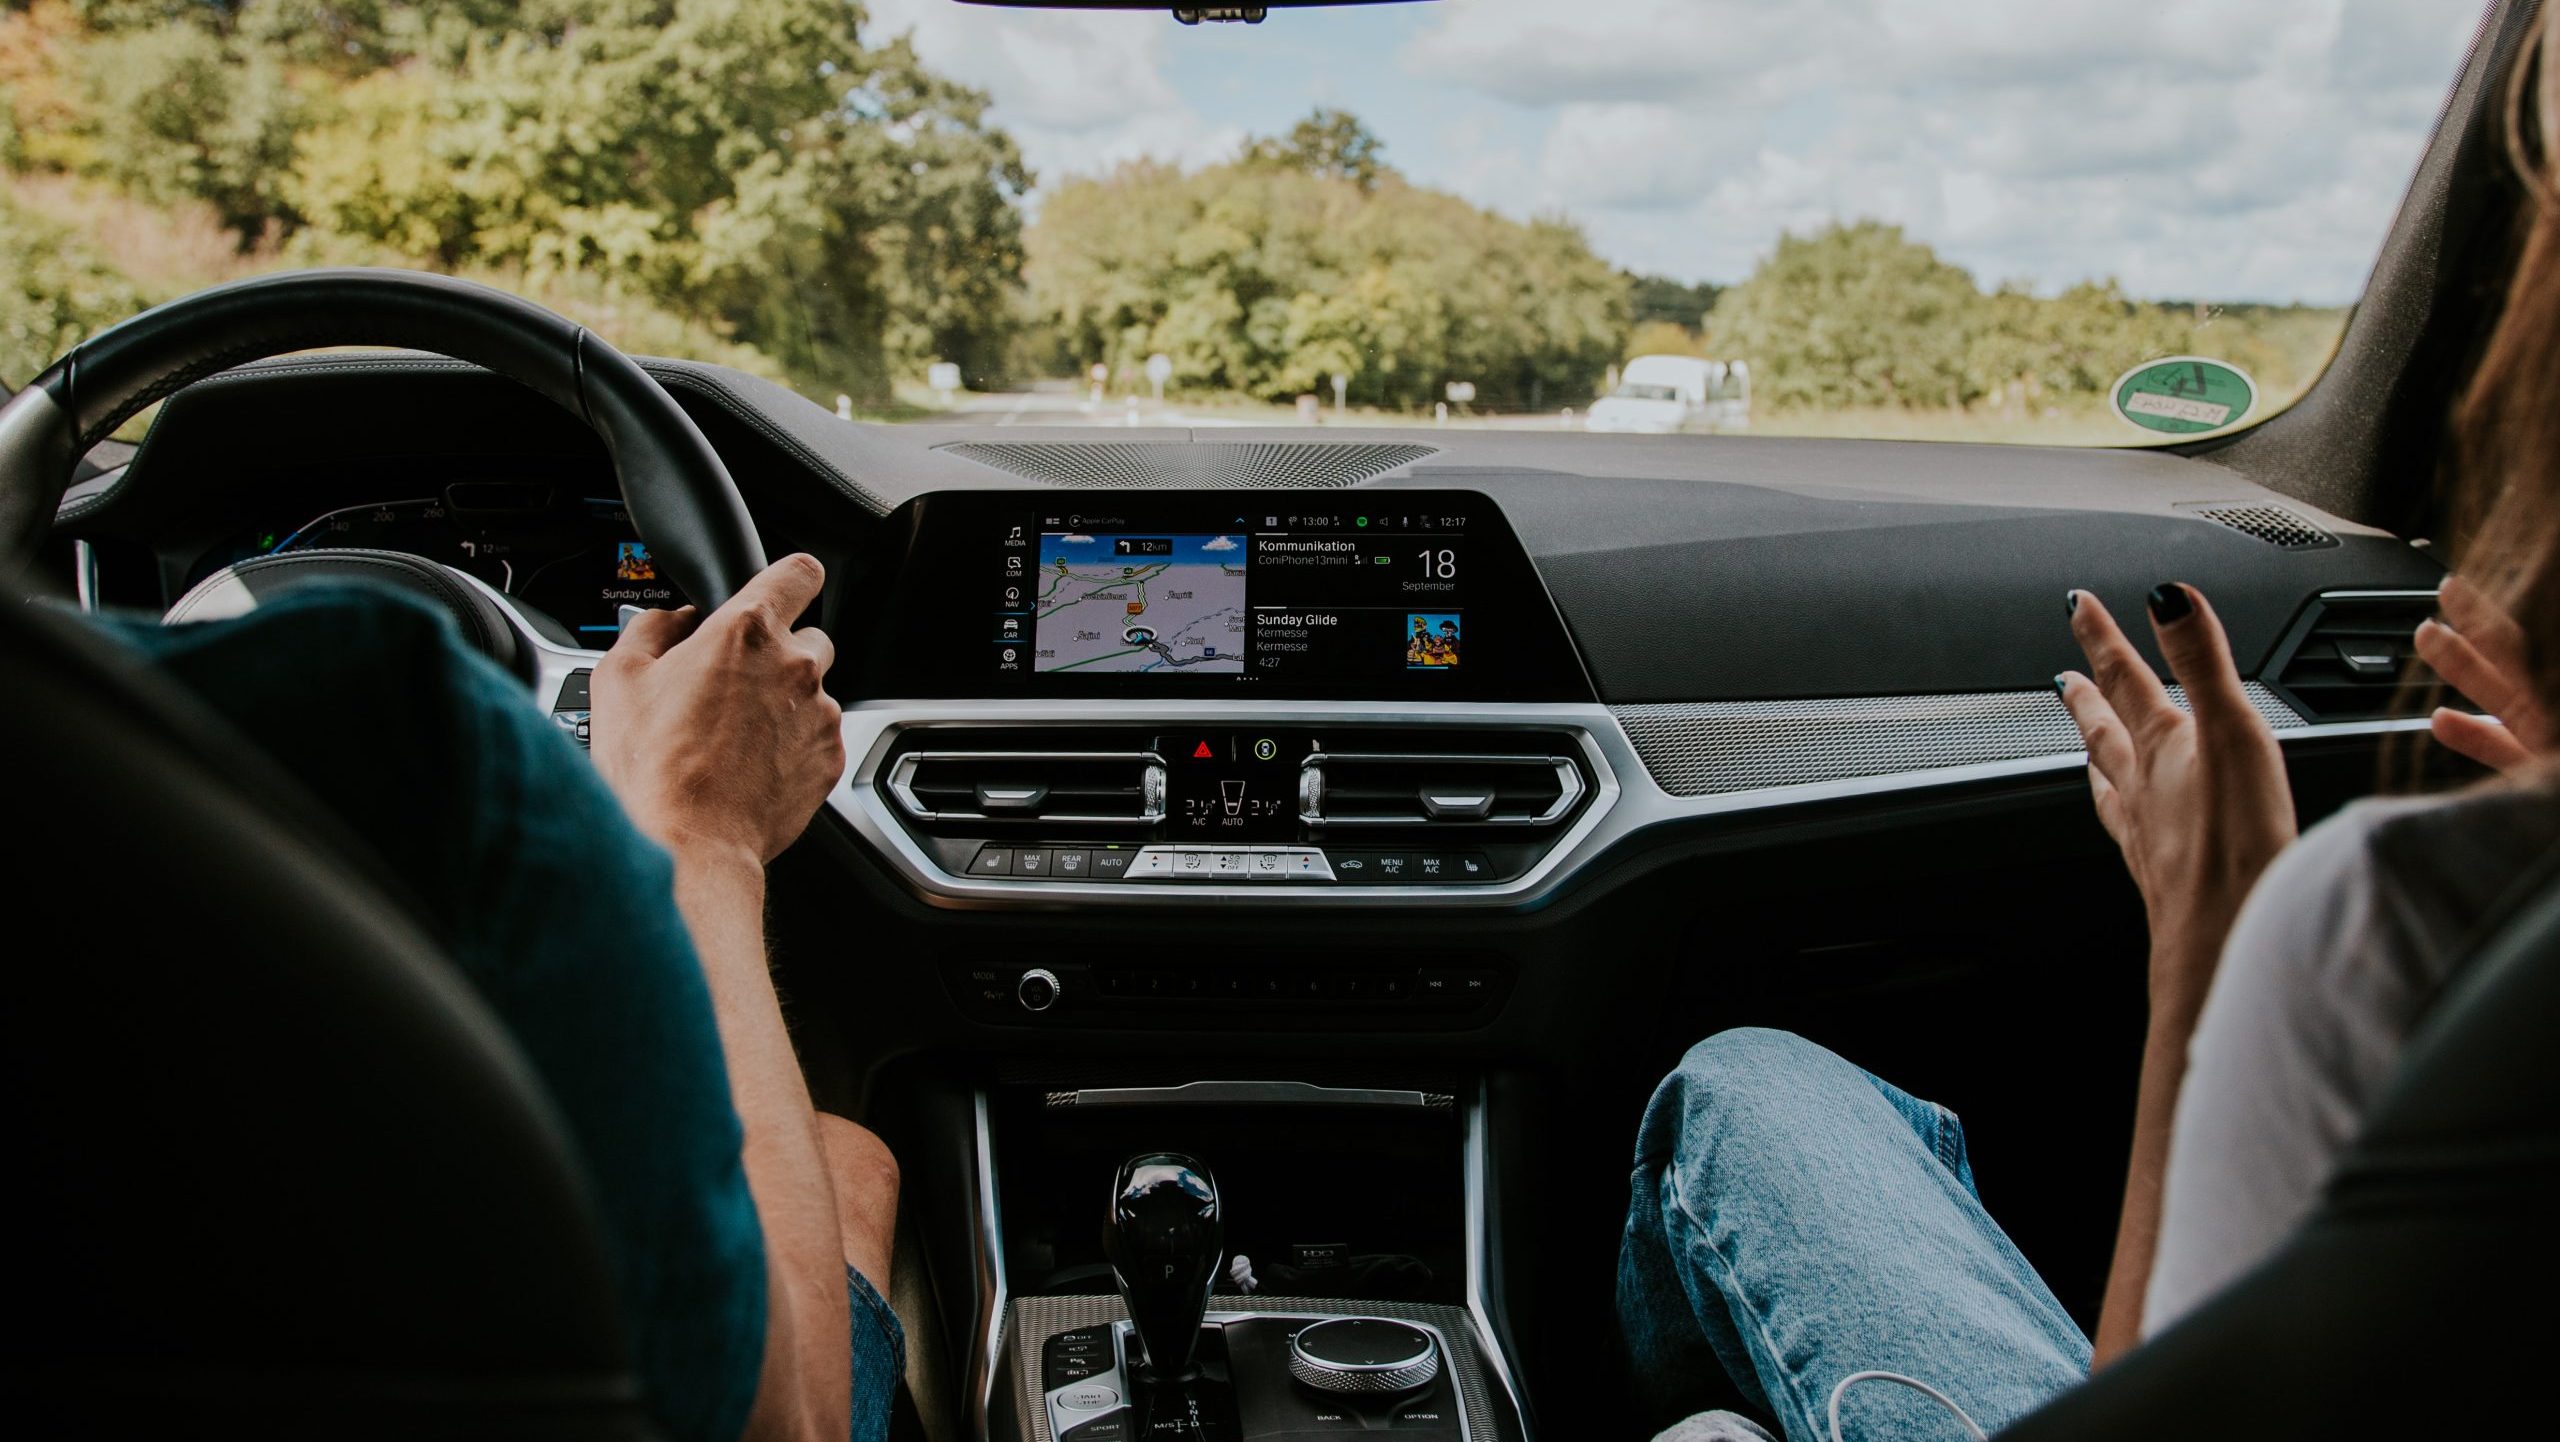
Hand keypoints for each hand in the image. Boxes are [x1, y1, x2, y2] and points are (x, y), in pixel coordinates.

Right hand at [590, 554, 845, 866]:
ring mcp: (819, 713)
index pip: (798, 573)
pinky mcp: (831, 758)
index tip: (779, 592)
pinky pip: (817, 737)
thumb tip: (673, 618)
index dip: (789, 580)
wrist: (690, 845)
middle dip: (776, 654)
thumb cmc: (652, 768)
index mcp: (746, 631)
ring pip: (812, 691)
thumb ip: (650, 628)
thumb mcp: (618, 678)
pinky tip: (750, 767)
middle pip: (807, 637)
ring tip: (733, 739)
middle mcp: (795, 666)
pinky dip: (793, 746)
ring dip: (782, 705)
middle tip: (732, 687)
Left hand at [2058, 584, 2295, 1016]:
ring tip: (2084, 742)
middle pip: (2106, 730)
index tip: (2076, 605)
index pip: (2124, 678)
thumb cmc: (2233, 844)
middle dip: (2089, 696)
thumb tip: (2167, 597)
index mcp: (2162, 747)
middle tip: (2065, 675)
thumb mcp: (2230, 730)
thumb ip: (2200, 662)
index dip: (2102, 637)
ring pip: (2109, 781)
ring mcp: (2147, 833)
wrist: (2222, 940)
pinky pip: (2126, 827)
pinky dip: (2120, 810)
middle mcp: (2143, 788)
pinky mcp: (2161, 873)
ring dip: (2097, 753)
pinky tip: (2127, 822)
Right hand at [2413, 573, 2547, 772]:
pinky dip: (2471, 735)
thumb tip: (2483, 663)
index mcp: (2557, 679)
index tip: (2463, 582)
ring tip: (2427, 638)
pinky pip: (2502, 746)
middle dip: (2477, 621)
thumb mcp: (2547, 682)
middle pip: (2516, 653)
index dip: (2492, 611)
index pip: (2526, 638)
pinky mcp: (2538, 770)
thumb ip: (2513, 654)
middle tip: (2447, 589)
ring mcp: (2549, 735)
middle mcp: (2556, 698)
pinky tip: (2440, 720)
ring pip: (2503, 694)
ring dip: (2461, 665)